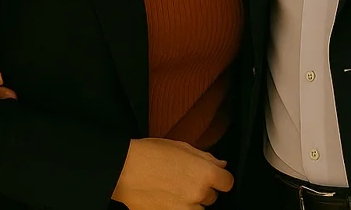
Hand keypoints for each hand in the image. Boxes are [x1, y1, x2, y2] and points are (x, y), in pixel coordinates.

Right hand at [112, 138, 233, 208]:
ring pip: (198, 209)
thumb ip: (206, 157)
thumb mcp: (182, 146)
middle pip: (212, 197)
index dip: (220, 178)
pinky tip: (167, 197)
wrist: (123, 170)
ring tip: (174, 188)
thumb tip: (221, 165)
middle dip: (203, 188)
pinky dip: (179, 208)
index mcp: (205, 173)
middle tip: (186, 178)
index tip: (213, 175)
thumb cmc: (150, 153)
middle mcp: (198, 194)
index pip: (227, 182)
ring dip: (192, 201)